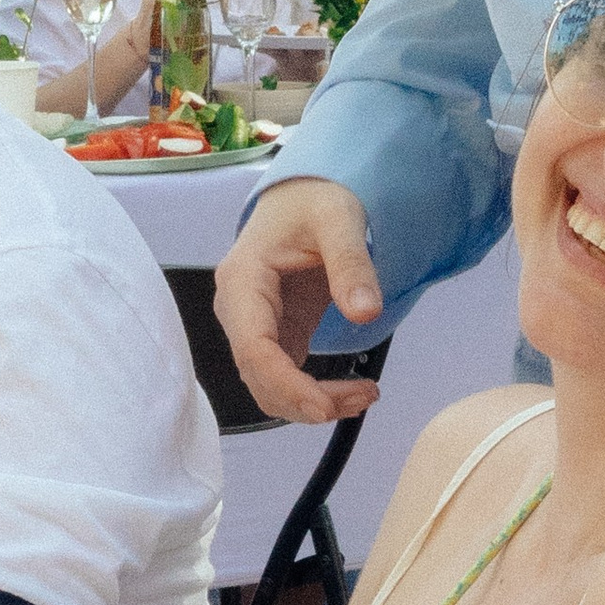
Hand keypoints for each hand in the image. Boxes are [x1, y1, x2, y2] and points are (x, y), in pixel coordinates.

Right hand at [214, 179, 383, 423]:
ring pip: (268, 386)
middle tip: (362, 397)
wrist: (302, 196)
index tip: (324, 407)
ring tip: (364, 394)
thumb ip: (352, 264)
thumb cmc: (313, 201)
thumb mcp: (339, 220)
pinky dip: (314, 394)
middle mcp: (237, 310)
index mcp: (242, 280)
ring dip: (312, 403)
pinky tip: (352, 390)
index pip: (253, 347)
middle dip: (305, 400)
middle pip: (258, 376)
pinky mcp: (274, 336)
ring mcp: (252, 327)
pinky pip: (284, 378)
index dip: (285, 384)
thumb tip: (366, 313)